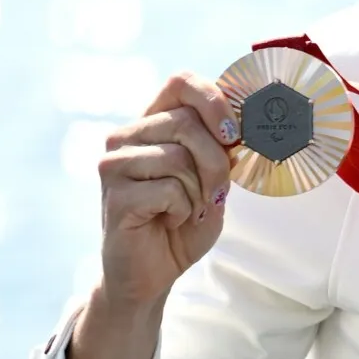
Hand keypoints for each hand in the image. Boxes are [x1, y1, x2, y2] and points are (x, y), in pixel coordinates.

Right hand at [95, 70, 238, 309]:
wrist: (150, 275)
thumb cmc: (181, 226)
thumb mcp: (211, 183)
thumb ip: (222, 151)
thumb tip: (243, 126)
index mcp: (150, 124)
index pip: (180, 82)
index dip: (214, 100)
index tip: (234, 134)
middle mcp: (125, 136)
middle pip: (186, 123)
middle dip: (215, 162)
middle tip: (214, 194)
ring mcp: (115, 164)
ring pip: (179, 157)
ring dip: (198, 192)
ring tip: (187, 211)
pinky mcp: (115, 195)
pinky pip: (169, 190)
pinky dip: (182, 211)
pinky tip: (168, 221)